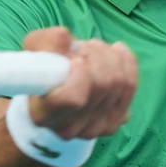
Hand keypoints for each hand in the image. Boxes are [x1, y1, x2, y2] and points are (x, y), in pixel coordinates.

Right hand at [21, 27, 136, 139]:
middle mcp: (69, 128)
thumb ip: (46, 42)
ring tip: (93, 49)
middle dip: (95, 55)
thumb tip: (65, 37)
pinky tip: (116, 51)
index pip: (73, 98)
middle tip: (82, 47)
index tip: (75, 59)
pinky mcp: (114, 122)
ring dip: (108, 56)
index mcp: (43, 113)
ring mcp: (94, 129)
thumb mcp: (35, 51)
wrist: (53, 93)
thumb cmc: (42, 71)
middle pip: (102, 84)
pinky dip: (126, 62)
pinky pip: (130, 86)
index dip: (81, 73)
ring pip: (119, 82)